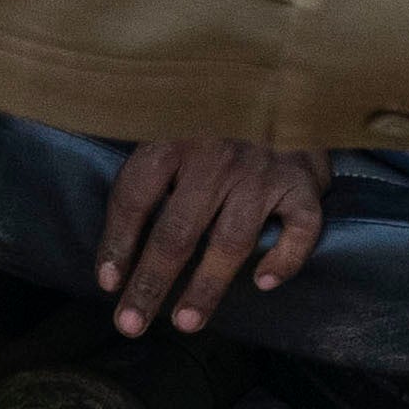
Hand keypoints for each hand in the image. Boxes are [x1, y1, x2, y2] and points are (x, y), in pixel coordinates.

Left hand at [97, 137, 327, 336]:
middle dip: (151, 284)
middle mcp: (216, 155)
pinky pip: (298, 229)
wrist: (286, 83)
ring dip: (206, 287)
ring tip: (185, 322)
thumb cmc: (218, 117)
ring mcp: (261, 170)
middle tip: (130, 325)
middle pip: (177, 232)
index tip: (107, 284)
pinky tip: (264, 283)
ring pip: (231, 241)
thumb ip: (149, 174)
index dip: (117, 244)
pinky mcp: (302, 182)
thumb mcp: (174, 125)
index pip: (135, 197)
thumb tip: (116, 247)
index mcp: (173, 137)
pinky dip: (284, 259)